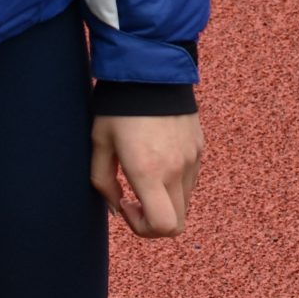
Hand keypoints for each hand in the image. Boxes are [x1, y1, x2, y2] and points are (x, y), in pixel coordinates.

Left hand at [91, 112, 203, 237]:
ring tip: (145, 174)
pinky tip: (158, 157)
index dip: (143, 229)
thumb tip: (115, 207)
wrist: (151, 68)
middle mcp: (176, 170)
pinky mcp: (199, 146)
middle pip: (178, 223)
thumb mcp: (99, 144)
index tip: (126, 204)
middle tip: (134, 197)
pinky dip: (176, 181)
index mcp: (149, 172)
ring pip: (185, 201)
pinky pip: (191, 179)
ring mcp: (192, 158)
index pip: (164, 227)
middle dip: (154, 221)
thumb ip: (102, 183)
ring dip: (165, 200)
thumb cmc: (118, 107)